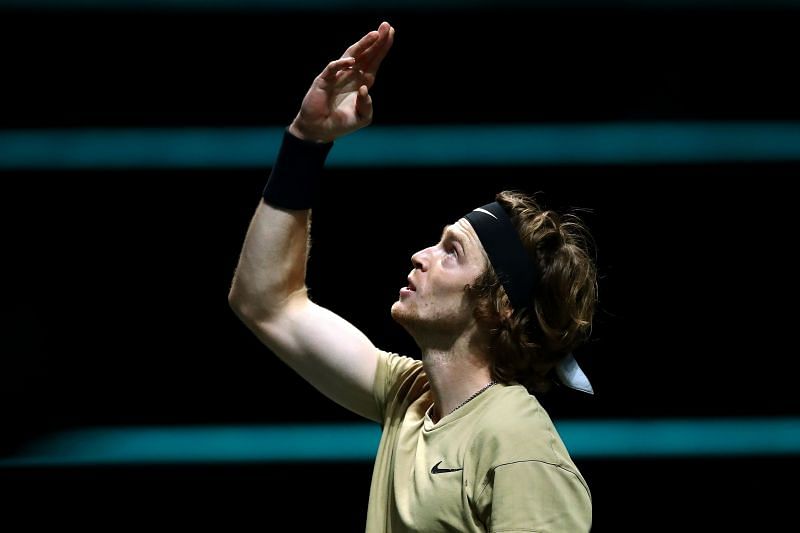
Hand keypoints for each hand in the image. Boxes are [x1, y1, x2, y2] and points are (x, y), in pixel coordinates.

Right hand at [289, 21, 394, 142]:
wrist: (320, 130)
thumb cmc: (340, 123)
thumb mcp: (362, 117)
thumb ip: (367, 105)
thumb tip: (364, 89)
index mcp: (361, 82)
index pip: (374, 61)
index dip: (382, 48)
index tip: (392, 33)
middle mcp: (350, 75)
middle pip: (365, 54)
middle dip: (376, 41)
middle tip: (387, 26)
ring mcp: (337, 76)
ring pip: (350, 55)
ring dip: (362, 45)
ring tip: (374, 35)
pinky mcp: (324, 81)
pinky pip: (332, 69)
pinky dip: (341, 65)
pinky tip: (352, 62)